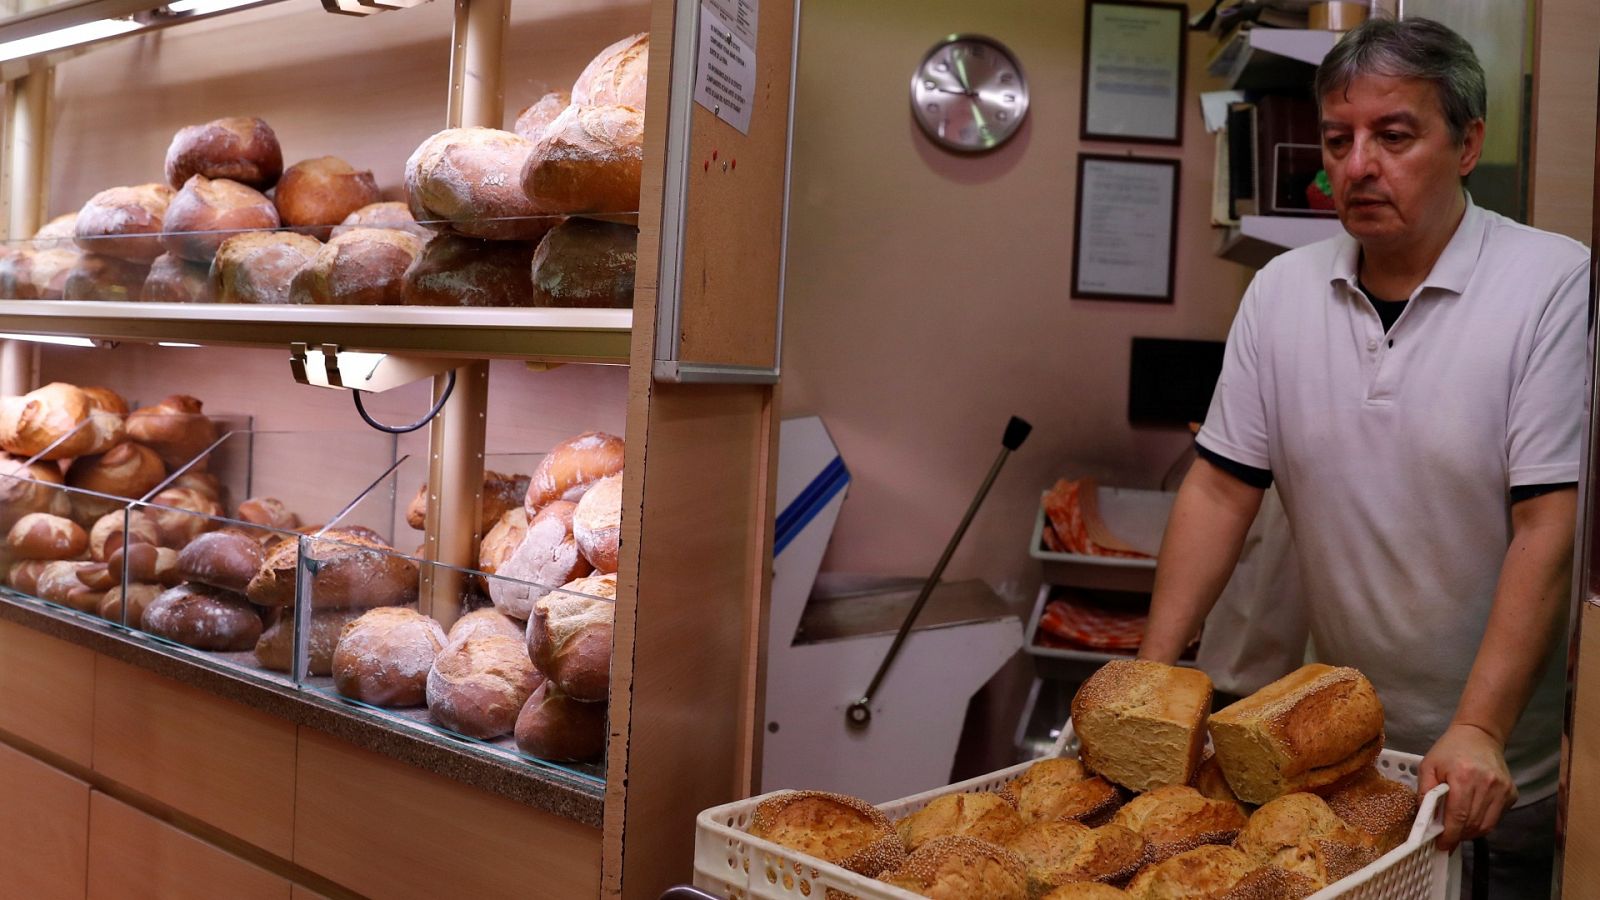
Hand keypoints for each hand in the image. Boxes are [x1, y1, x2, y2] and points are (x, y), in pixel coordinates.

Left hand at [1418, 722, 1517, 851]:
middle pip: (1473, 824)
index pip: (1458, 816)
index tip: (1442, 845)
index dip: (1450, 835)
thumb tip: (1424, 820)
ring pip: (1486, 825)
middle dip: (1458, 835)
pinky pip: (1496, 818)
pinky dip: (1483, 822)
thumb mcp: (1428, 766)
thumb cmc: (1450, 750)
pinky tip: (1472, 814)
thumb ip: (1425, 793)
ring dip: (1470, 832)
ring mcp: (1503, 790)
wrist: (1479, 735)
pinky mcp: (1512, 793)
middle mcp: (1487, 784)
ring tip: (1458, 827)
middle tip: (1447, 836)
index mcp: (1464, 777)